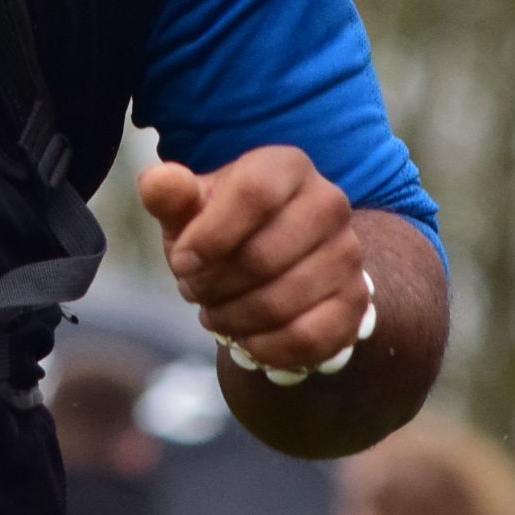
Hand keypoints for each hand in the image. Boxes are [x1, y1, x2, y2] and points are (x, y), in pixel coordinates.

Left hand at [137, 148, 368, 377]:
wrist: (271, 265)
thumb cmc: (221, 229)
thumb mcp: (189, 209)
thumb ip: (169, 194)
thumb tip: (158, 181)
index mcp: (287, 167)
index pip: (254, 194)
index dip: (210, 236)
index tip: (182, 263)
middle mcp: (329, 203)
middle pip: (264, 256)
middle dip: (215, 285)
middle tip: (195, 290)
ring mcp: (348, 254)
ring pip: (283, 301)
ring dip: (235, 318)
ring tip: (216, 312)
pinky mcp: (356, 302)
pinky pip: (308, 337)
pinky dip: (266, 347)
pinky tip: (246, 340)